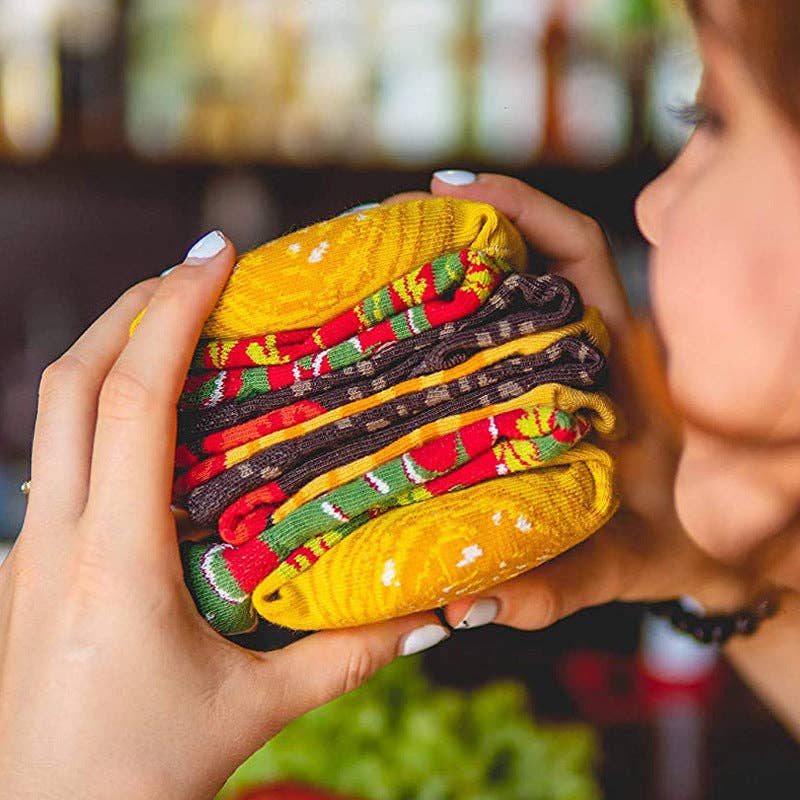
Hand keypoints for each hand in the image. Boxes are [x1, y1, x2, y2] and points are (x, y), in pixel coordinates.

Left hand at [0, 233, 448, 799]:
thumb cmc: (140, 772)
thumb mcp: (257, 710)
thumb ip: (346, 656)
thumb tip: (429, 615)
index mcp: (114, 562)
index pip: (134, 401)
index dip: (170, 314)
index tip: (213, 257)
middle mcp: (52, 540)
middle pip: (72, 381)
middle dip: (131, 305)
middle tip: (196, 269)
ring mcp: (23, 550)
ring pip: (52, 417)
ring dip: (109, 354)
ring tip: (173, 325)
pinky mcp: (20, 567)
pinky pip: (55, 462)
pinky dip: (96, 416)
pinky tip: (145, 427)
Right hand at [403, 173, 765, 629]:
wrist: (713, 553)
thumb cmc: (678, 547)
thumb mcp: (625, 565)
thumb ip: (556, 586)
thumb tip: (463, 604)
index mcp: (619, 361)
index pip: (576, 255)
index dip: (519, 210)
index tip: (449, 191)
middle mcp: (585, 351)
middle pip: (525, 261)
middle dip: (460, 231)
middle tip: (383, 232)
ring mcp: (558, 369)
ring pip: (501, 301)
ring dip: (445, 275)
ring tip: (377, 273)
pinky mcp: (535, 396)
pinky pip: (486, 351)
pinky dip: (447, 333)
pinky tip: (398, 342)